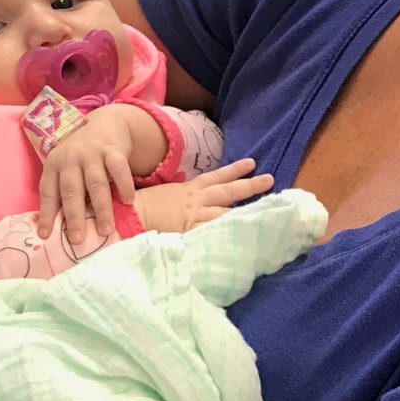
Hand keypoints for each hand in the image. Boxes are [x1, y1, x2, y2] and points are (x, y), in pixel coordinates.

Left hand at [38, 104, 167, 246]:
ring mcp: (92, 152)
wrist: (104, 124)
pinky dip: (124, 185)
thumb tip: (54, 229)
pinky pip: (119, 169)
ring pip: (96, 184)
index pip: (48, 192)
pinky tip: (128, 201)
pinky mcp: (113, 149)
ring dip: (102, 209)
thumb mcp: (65, 168)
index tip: (44, 235)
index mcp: (54, 165)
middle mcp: (71, 158)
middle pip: (72, 191)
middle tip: (78, 240)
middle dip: (74, 217)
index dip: (46, 214)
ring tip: (105, 230)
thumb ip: (62, 191)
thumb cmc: (81, 156)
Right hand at [136, 159, 274, 233]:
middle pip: (228, 191)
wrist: (129, 215)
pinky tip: (243, 237)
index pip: (217, 177)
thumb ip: (183, 198)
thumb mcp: (167, 196)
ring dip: (244, 211)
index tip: (252, 163)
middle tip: (270, 179)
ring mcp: (195, 216)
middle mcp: (196, 200)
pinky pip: (213, 233)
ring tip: (265, 210)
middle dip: (250, 186)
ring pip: (225, 212)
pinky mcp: (190, 232)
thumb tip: (190, 201)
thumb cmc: (144, 206)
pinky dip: (227, 234)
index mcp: (190, 190)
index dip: (235, 170)